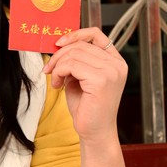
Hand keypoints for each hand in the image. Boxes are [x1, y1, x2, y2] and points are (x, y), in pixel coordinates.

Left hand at [42, 27, 126, 142]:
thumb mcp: (81, 77)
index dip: (76, 34)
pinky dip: (59, 73)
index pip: (96, 34)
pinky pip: (71, 65)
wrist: (94, 132)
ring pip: (74, 54)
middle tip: (49, 69)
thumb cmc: (87, 107)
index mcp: (115, 61)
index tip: (59, 43)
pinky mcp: (101, 80)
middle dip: (59, 55)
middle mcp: (117, 64)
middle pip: (80, 45)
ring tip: (55, 80)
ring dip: (58, 66)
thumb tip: (59, 44)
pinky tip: (58, 85)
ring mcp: (111, 71)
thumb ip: (76, 60)